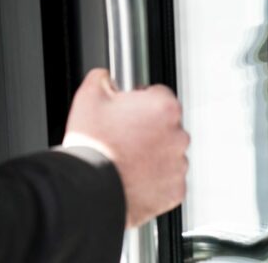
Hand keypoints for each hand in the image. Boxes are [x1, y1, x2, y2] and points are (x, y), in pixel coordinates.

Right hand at [63, 69, 188, 227]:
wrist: (91, 188)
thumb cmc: (93, 145)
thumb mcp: (88, 96)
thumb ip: (103, 77)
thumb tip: (107, 76)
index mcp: (162, 107)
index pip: (159, 94)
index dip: (139, 100)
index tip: (127, 110)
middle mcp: (178, 135)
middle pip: (166, 124)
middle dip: (148, 128)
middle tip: (122, 135)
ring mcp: (178, 164)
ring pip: (168, 152)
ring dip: (153, 153)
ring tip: (125, 158)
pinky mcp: (175, 190)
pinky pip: (168, 179)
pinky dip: (155, 178)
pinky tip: (133, 175)